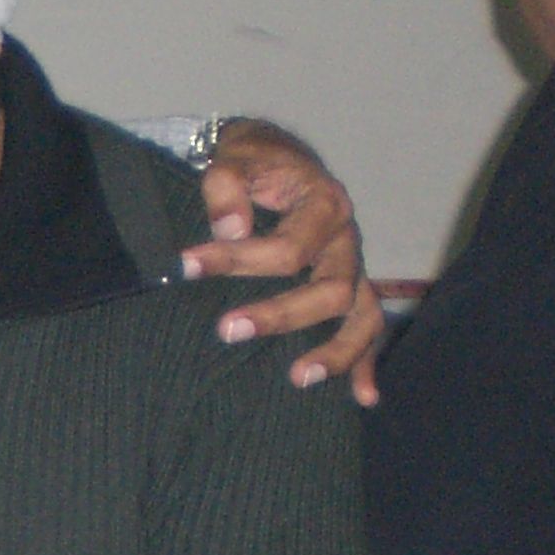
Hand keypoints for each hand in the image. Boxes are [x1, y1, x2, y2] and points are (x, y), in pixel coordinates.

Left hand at [182, 118, 382, 403]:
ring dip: (336, 352)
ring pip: (362, 316)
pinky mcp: (349, 288)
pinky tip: (363, 398)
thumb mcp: (234, 157)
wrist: (275, 157)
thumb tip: (231, 229)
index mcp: (324, 204)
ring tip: (298, 379)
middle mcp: (346, 240)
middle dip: (280, 315)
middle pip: (330, 288)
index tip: (187, 266)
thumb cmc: (252, 161)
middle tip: (226, 330)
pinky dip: (366, 363)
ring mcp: (352, 268)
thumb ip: (226, 186)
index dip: (236, 260)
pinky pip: (367, 328)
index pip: (288, 246)